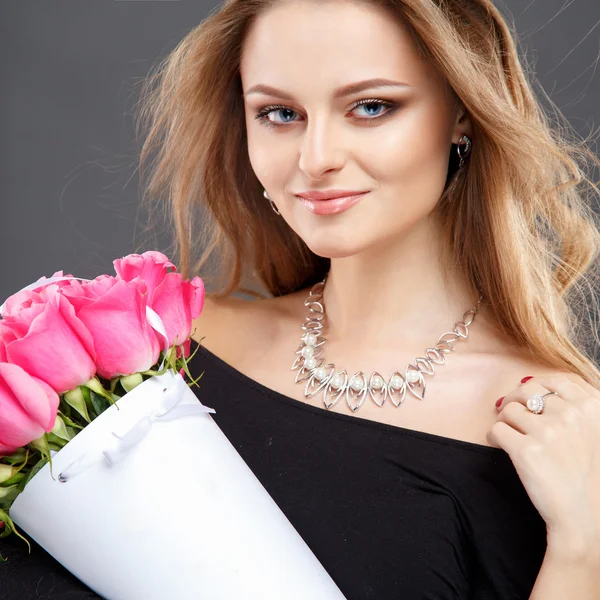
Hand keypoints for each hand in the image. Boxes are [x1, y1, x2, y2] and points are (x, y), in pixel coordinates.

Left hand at [488, 373, 599, 549]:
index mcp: (593, 407)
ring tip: (511, 436)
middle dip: (515, 402)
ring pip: (508, 409)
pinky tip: (502, 447)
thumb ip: (574, 404)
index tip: (528, 400)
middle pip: (526, 392)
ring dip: (505, 421)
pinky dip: (494, 437)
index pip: (554, 381)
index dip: (536, 387)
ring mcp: (549, 432)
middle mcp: (572, 415)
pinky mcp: (526, 450)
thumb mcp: (597, 431)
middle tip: (511, 415)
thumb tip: (527, 380)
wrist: (586, 518)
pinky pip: (496, 429)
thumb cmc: (590, 476)